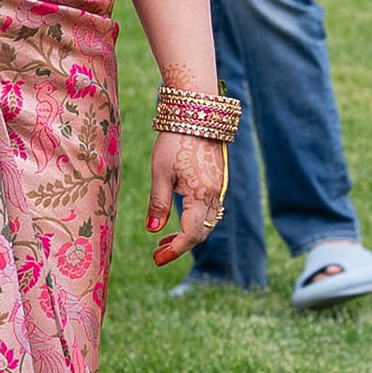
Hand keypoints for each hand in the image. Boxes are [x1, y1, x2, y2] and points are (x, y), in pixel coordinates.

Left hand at [146, 133, 227, 266]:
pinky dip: (194, 220)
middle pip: (201, 232)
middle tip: (157, 253)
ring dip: (187, 234)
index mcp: (202, 194)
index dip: (175, 250)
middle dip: (180, 246)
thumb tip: (152, 230)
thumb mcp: (160, 172)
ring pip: (206, 222)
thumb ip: (158, 203)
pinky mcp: (217, 180)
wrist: (197, 113)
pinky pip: (209, 210)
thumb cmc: (175, 140)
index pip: (192, 234)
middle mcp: (215, 194)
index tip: (157, 259)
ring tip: (162, 241)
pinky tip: (177, 220)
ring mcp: (219, 188)